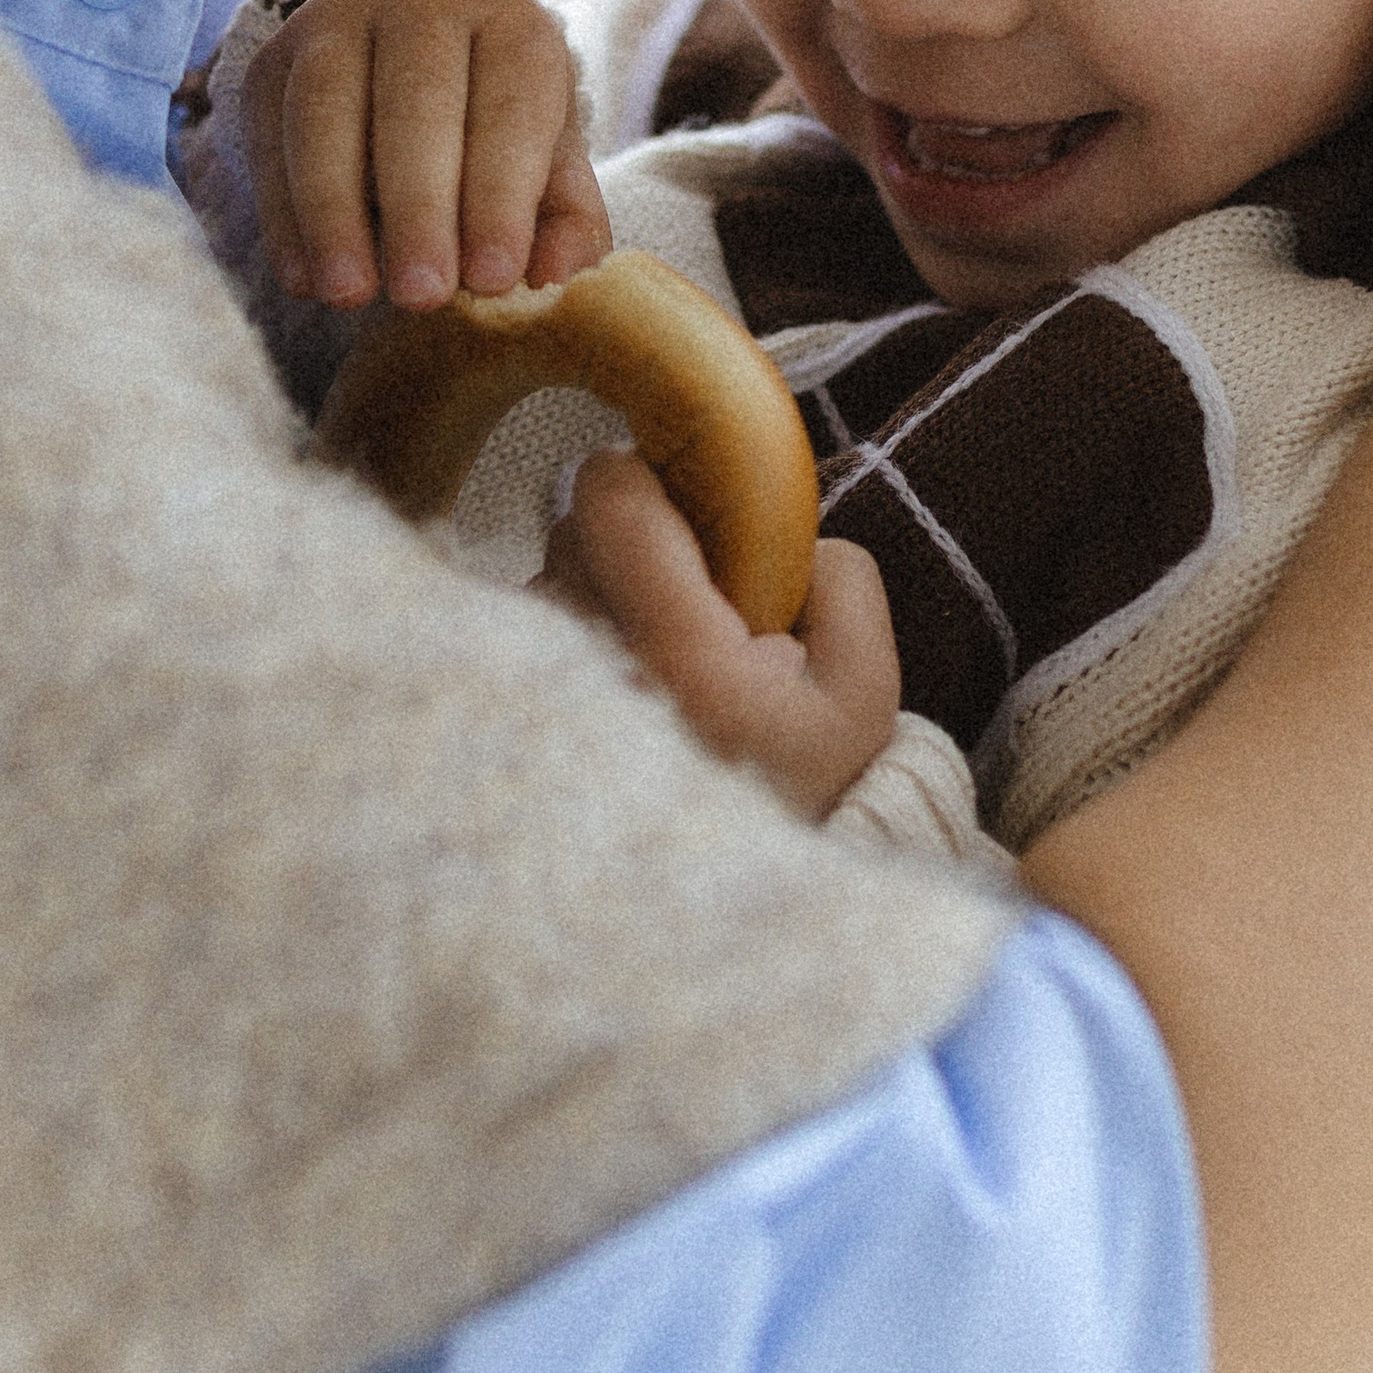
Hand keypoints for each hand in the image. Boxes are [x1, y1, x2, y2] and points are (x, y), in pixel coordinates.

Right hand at [245, 0, 609, 310]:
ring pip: (325, 112)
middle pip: (415, 103)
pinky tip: (304, 279)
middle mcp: (421, 3)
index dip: (501, 196)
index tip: (492, 279)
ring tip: (349, 295)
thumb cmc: (494, 136)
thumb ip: (566, 222)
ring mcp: (335, 23)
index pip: (509, 106)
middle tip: (421, 296)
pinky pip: (271, 138)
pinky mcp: (271, 63)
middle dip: (418, 208)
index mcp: (511, 23)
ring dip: (335, 213)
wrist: (404, 75)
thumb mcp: (548, 168)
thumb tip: (555, 273)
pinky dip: (285, 216)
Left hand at [541, 451, 899, 818]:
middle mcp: (590, 672)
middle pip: (571, 529)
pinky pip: (527, 629)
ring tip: (660, 653)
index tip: (680, 500)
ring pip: (547, 577)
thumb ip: (841, 582)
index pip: (609, 502)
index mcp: (681, 658)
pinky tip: (624, 683)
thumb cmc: (800, 785)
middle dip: (629, 540)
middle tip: (690, 595)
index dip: (642, 476)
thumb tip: (786, 522)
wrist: (728, 896)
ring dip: (597, 590)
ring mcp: (537, 698)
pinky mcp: (509, 719)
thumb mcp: (864, 692)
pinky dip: (570, 636)